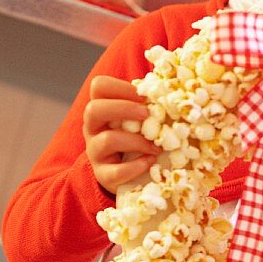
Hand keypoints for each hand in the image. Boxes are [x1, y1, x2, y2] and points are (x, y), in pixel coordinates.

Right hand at [83, 75, 158, 193]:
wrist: (129, 172)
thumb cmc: (139, 136)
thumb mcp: (139, 118)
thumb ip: (148, 105)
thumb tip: (169, 93)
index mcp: (102, 108)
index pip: (99, 87)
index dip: (121, 87)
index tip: (143, 96)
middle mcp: (93, 128)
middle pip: (93, 109)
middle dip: (123, 109)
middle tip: (147, 115)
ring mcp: (95, 152)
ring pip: (107, 140)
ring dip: (137, 142)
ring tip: (156, 147)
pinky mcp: (103, 175)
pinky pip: (116, 171)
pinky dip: (136, 166)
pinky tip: (151, 162)